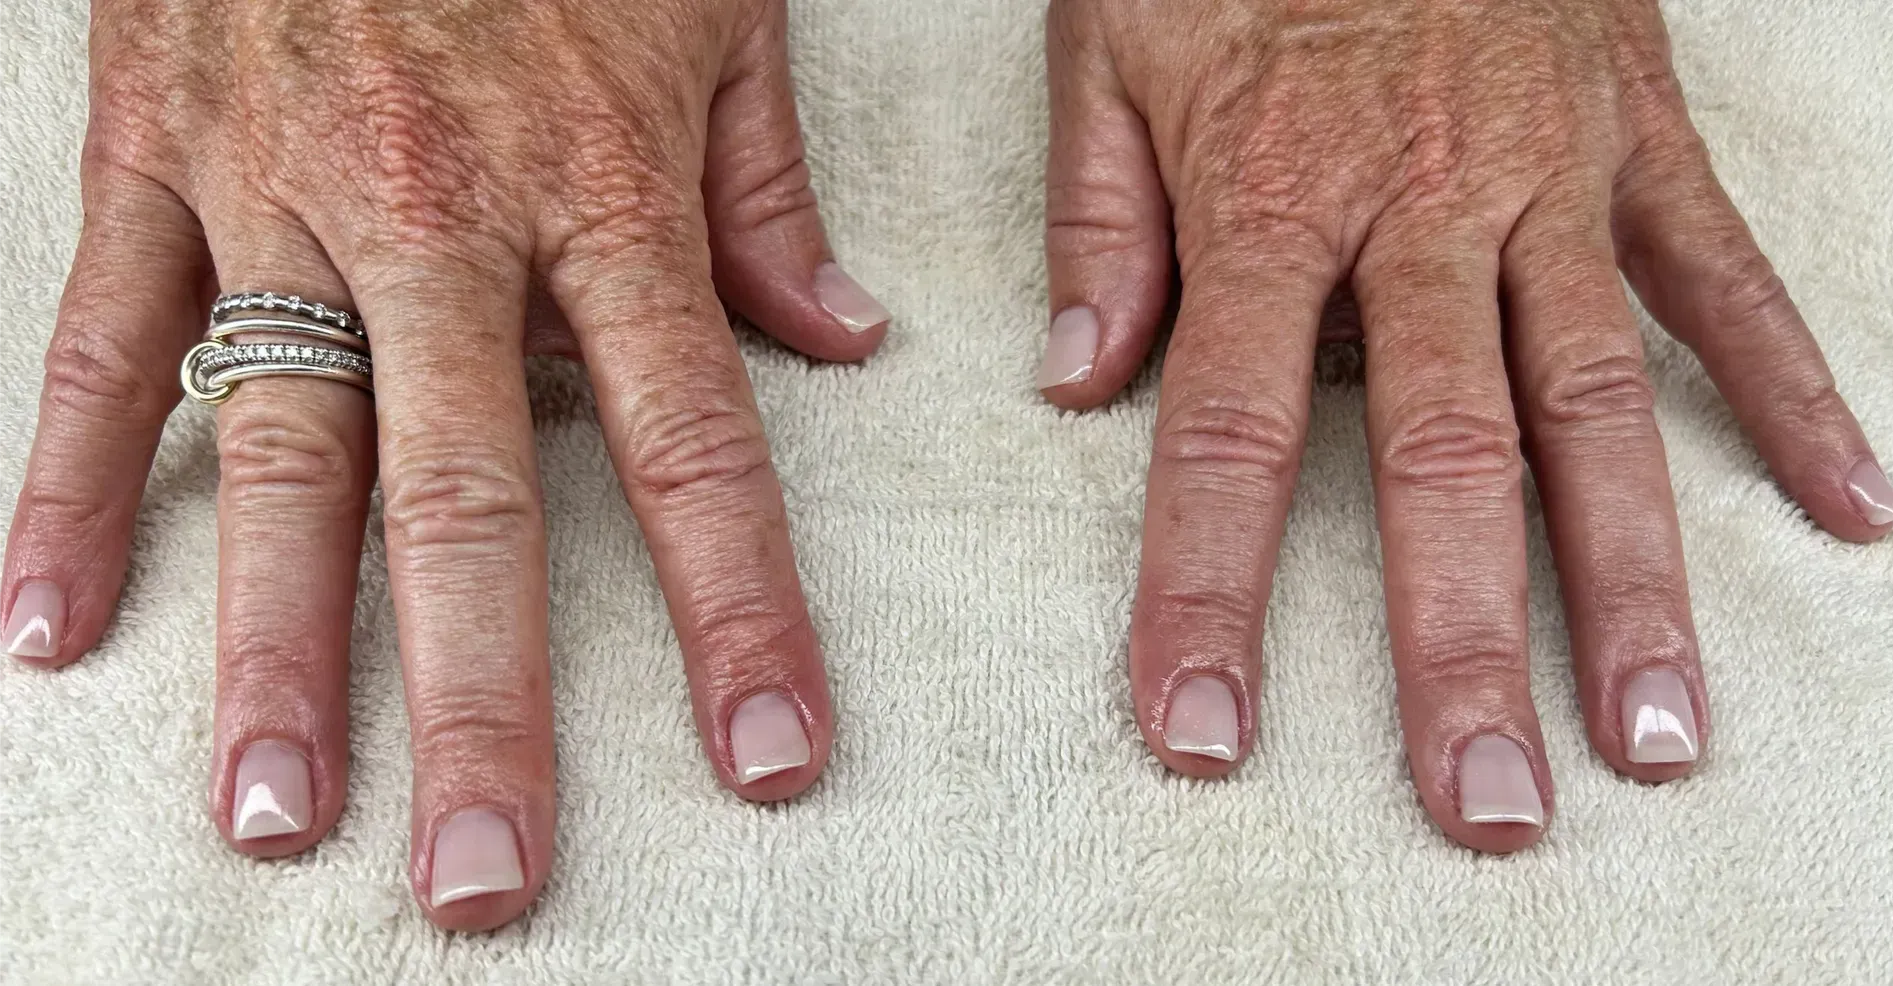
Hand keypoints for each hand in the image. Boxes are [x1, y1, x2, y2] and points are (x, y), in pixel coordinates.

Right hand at [2, 0, 889, 928]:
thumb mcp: (714, 11)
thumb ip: (763, 194)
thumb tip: (839, 341)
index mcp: (601, 188)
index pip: (692, 444)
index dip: (736, 612)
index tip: (768, 758)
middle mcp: (442, 216)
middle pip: (469, 496)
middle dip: (485, 698)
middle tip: (490, 874)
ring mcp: (279, 192)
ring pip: (280, 453)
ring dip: (274, 651)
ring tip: (280, 816)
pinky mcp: (150, 157)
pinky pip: (99, 345)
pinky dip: (70, 488)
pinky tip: (49, 631)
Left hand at [1038, 0, 1892, 850]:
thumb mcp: (1109, 37)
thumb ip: (1099, 217)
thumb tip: (1074, 382)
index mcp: (1271, 201)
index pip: (1221, 434)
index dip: (1207, 594)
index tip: (1203, 735)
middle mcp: (1420, 212)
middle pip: (1443, 456)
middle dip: (1460, 640)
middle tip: (1483, 804)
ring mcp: (1551, 178)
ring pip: (1598, 402)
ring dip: (1635, 576)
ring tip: (1660, 734)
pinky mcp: (1644, 137)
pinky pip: (1728, 279)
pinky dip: (1795, 391)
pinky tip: (1862, 510)